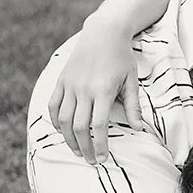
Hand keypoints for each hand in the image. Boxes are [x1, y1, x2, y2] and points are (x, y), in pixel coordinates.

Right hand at [46, 24, 144, 163]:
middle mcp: (83, 89)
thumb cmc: (121, 57)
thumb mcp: (131, 80)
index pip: (99, 125)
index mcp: (102, 90)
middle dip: (84, 147)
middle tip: (91, 160)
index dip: (100, 144)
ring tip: (78, 150)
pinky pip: (53, 105)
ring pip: (63, 119)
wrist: (103, 32)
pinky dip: (56, 120)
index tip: (102, 158)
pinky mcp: (61, 80)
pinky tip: (63, 131)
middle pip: (79, 126)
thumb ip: (133, 106)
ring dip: (69, 138)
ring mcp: (70, 84)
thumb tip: (139, 129)